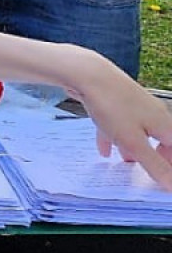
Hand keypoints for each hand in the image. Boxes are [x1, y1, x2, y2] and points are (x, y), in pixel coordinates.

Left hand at [67, 53, 171, 189]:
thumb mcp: (134, 142)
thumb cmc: (113, 106)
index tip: (164, 179)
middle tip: (150, 173)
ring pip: (138, 132)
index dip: (170, 165)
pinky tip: (103, 151)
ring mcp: (134, 106)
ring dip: (134, 149)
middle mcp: (153, 114)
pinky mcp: (115, 102)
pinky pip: (117, 125)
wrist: (88, 73)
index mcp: (165, 124)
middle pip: (161, 140)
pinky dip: (113, 138)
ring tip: (127, 164)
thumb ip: (155, 165)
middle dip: (156, 157)